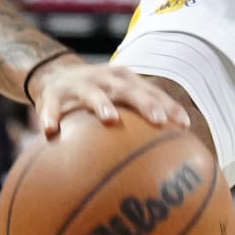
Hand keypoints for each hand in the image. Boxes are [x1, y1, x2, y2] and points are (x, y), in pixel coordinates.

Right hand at [26, 57, 193, 135]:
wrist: (55, 75)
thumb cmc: (99, 96)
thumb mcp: (118, 101)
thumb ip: (138, 124)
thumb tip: (167, 159)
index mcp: (125, 81)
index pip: (152, 92)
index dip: (169, 106)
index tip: (185, 124)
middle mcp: (105, 79)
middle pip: (129, 89)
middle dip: (145, 103)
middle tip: (158, 120)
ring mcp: (79, 84)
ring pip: (93, 93)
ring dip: (103, 104)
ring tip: (111, 119)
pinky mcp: (52, 94)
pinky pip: (51, 107)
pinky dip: (51, 117)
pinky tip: (50, 131)